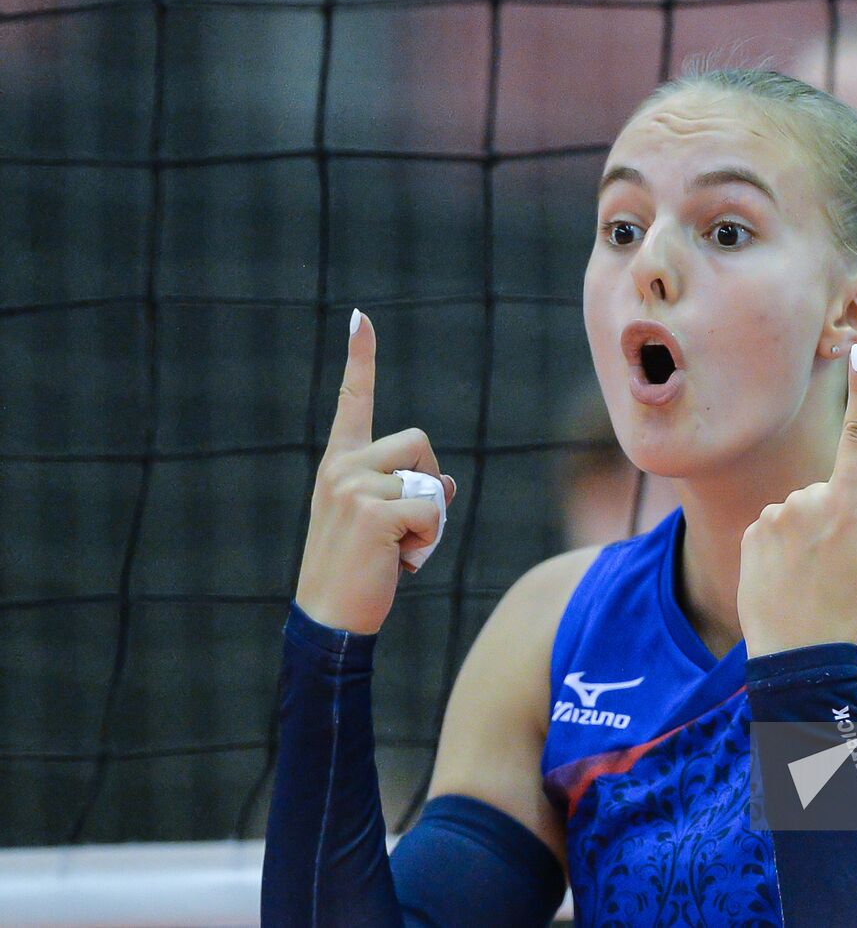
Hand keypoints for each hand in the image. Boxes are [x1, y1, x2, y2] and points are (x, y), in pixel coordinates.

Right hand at [294, 310, 456, 634]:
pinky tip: (400, 562)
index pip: (352, 402)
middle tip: (404, 529)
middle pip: (421, 443)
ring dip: (431, 521)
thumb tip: (444, 483)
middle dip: (430, 483)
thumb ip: (409, 492)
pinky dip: (430, 542)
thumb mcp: (382, 522)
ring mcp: (353, 488)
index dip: (360, 360)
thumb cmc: (360, 571)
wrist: (330, 620)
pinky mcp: (372, 513)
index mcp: (339, 463)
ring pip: (431, 481)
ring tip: (397, 550)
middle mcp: (342, 467)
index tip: (361, 318)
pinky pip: (433, 513)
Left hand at [737, 343, 856, 657]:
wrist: (798, 650)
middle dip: (833, 519)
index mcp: (848, 504)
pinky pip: (773, 529)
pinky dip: (780, 549)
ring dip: (804, 536)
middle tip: (836, 567)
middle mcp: (807, 499)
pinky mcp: (751, 531)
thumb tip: (853, 507)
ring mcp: (775, 514)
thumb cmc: (850, 608)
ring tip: (808, 578)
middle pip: (827, 494)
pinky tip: (784, 579)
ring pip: (798, 512)